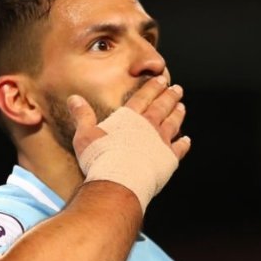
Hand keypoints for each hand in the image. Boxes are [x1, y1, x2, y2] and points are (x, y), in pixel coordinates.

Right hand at [66, 76, 190, 159]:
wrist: (119, 181)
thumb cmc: (100, 158)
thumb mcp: (85, 135)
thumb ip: (82, 115)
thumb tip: (74, 98)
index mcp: (129, 118)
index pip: (143, 97)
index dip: (152, 87)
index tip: (160, 79)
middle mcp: (148, 126)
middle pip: (162, 106)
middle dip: (169, 95)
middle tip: (177, 88)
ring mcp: (161, 142)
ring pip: (173, 123)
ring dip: (178, 114)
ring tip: (182, 106)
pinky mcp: (169, 159)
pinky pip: (180, 148)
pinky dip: (184, 143)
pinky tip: (186, 140)